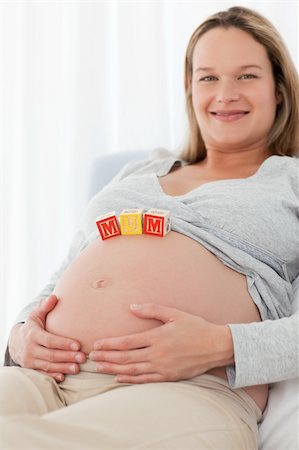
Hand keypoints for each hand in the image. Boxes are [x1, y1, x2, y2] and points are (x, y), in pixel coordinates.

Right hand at [8, 294, 85, 381]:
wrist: (16, 342)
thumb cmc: (32, 326)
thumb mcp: (36, 315)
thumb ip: (45, 306)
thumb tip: (54, 297)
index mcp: (33, 335)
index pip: (50, 340)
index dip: (64, 343)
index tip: (78, 345)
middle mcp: (30, 349)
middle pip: (50, 355)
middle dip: (67, 357)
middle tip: (82, 358)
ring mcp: (29, 360)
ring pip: (48, 366)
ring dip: (63, 367)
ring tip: (77, 368)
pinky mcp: (31, 369)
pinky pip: (42, 374)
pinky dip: (53, 376)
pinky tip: (64, 376)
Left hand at [89, 303, 233, 382]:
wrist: (216, 346)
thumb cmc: (195, 327)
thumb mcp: (174, 313)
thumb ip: (151, 310)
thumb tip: (131, 306)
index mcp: (157, 337)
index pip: (127, 342)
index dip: (110, 344)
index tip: (96, 345)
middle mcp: (158, 354)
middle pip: (126, 358)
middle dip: (107, 358)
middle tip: (91, 359)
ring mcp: (163, 367)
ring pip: (133, 370)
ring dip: (114, 369)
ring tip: (99, 368)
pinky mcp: (169, 377)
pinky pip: (145, 380)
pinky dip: (130, 380)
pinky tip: (119, 378)